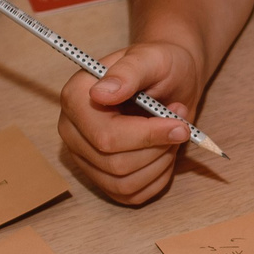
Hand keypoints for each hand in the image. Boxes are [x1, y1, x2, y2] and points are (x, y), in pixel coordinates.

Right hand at [57, 39, 203, 206]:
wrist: (171, 80)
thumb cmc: (161, 66)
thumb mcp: (152, 58)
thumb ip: (128, 72)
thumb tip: (101, 94)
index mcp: (75, 98)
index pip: (105, 137)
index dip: (147, 136)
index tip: (180, 125)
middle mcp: (72, 131)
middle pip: (115, 164)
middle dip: (158, 148)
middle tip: (181, 124)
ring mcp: (84, 157)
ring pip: (124, 183)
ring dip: (160, 163)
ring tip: (173, 133)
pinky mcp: (102, 178)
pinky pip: (131, 194)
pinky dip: (157, 177)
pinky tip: (164, 152)